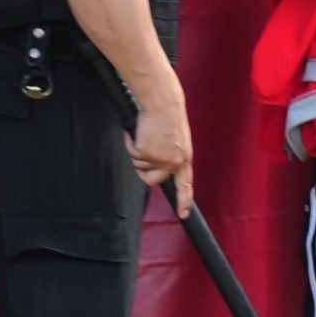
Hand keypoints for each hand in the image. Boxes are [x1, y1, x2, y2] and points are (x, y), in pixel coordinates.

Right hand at [129, 90, 194, 217]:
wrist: (162, 102)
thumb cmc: (167, 117)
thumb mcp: (176, 140)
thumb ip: (171, 156)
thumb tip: (159, 168)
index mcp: (185, 158)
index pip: (185, 184)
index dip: (184, 200)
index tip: (183, 214)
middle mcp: (175, 162)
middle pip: (152, 180)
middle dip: (142, 170)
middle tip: (141, 150)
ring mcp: (160, 159)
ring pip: (139, 166)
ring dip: (136, 151)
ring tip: (145, 134)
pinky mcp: (146, 153)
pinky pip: (132, 154)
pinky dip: (130, 143)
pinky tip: (138, 131)